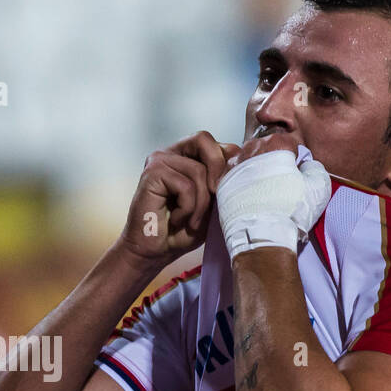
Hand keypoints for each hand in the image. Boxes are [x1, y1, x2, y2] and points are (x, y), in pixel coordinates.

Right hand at [119, 130, 240, 267]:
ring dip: (201, 203)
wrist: (156, 250)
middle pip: (203, 139)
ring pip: (198, 171)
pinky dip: (188, 209)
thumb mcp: (213, 204)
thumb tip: (239, 160)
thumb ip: (222, 181)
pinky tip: (177, 220)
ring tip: (192, 221)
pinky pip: (185, 186)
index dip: (227, 162)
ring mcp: (159, 160)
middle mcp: (172, 153)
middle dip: (217, 171)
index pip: (214, 143)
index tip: (228, 191)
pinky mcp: (151, 173)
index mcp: (187, 156)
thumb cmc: (184, 229)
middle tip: (216, 199)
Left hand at [216, 147, 331, 258]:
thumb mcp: (319, 188)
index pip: (288, 142)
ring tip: (264, 192)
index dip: (294, 158)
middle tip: (280, 183)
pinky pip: (233, 176)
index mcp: (276, 145)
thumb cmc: (291, 211)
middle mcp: (251, 149)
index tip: (295, 173)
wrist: (263, 235)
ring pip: (247, 160)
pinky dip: (242, 183)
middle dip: (273, 161)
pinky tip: (250, 197)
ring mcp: (234, 165)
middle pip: (265, 148)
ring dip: (256, 170)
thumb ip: (315, 168)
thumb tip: (306, 166)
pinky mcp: (222, 183)